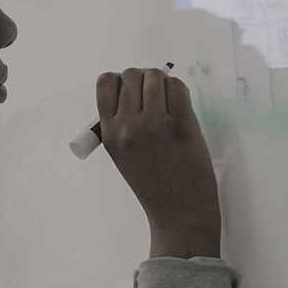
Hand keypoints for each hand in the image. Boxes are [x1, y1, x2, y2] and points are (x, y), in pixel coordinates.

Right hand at [96, 69, 220, 258]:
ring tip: (169, 102)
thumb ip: (122, 124)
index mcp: (109, 134)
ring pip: (154, 77)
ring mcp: (154, 125)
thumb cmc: (152, 184)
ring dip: (163, 82)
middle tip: (155, 97)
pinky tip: (180, 105)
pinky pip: (177, 87)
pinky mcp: (181, 124)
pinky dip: (178, 88)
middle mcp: (127, 126)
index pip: (105, 84)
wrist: (179, 212)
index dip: (120, 80)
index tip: (132, 92)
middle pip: (131, 75)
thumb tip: (135, 89)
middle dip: (144, 79)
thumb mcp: (123, 155)